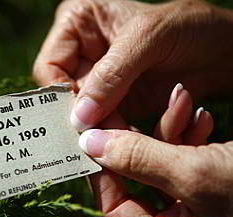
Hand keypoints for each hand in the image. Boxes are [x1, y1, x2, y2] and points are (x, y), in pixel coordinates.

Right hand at [33, 0, 232, 129]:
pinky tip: (134, 141)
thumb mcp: (148, 39)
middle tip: (97, 144)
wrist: (225, 48)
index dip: (61, 96)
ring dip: (104, 132)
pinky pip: (106, 124)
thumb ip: (111, 75)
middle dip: (84, 120)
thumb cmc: (189, 26)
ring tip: (122, 145)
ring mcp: (100, 80)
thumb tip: (79, 118)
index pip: (49, 67)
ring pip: (85, 115)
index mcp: (78, 24)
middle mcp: (82, 52)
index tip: (80, 119)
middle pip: (65, 95)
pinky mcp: (117, 101)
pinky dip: (119, 135)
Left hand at [80, 84, 232, 216]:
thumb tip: (89, 145)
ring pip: (162, 164)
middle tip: (125, 108)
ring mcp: (195, 207)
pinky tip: (201, 114)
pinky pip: (187, 159)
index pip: (115, 209)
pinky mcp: (210, 186)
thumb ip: (138, 160)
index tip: (93, 136)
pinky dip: (191, 135)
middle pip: (137, 181)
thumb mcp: (196, 175)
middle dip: (139, 140)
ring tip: (182, 99)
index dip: (101, 171)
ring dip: (169, 130)